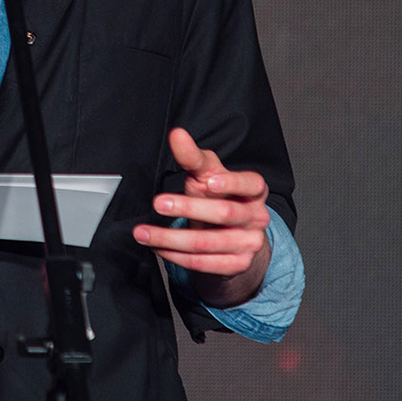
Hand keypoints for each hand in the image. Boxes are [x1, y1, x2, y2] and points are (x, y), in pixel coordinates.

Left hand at [133, 128, 270, 307]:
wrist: (229, 236)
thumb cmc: (218, 197)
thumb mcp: (207, 174)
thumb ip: (192, 156)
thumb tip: (177, 135)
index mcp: (254, 190)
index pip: (252, 184)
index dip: (232, 183)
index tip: (209, 182)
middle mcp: (256, 217)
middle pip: (224, 213)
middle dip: (188, 208)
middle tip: (159, 203)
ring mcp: (249, 243)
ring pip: (208, 243)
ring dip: (171, 238)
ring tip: (144, 232)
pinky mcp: (237, 265)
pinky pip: (203, 263)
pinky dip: (176, 256)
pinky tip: (159, 248)